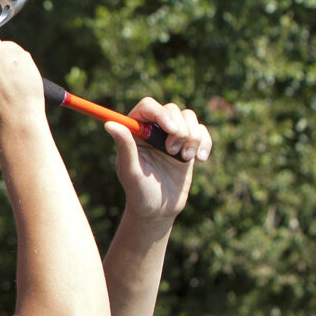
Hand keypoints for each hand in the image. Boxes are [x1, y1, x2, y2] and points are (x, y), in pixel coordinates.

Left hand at [106, 98, 211, 223]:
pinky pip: (202, 131)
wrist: (158, 210)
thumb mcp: (131, 171)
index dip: (160, 113)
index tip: (171, 130)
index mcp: (135, 130)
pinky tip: (200, 159)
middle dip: (178, 129)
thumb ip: (124, 147)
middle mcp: (153, 128)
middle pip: (171, 109)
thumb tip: (109, 124)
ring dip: (192, 136)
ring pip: (190, 117)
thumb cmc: (138, 192)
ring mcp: (173, 135)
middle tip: (172, 152)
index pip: (148, 106)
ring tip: (186, 157)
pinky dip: (205, 142)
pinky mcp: (189, 144)